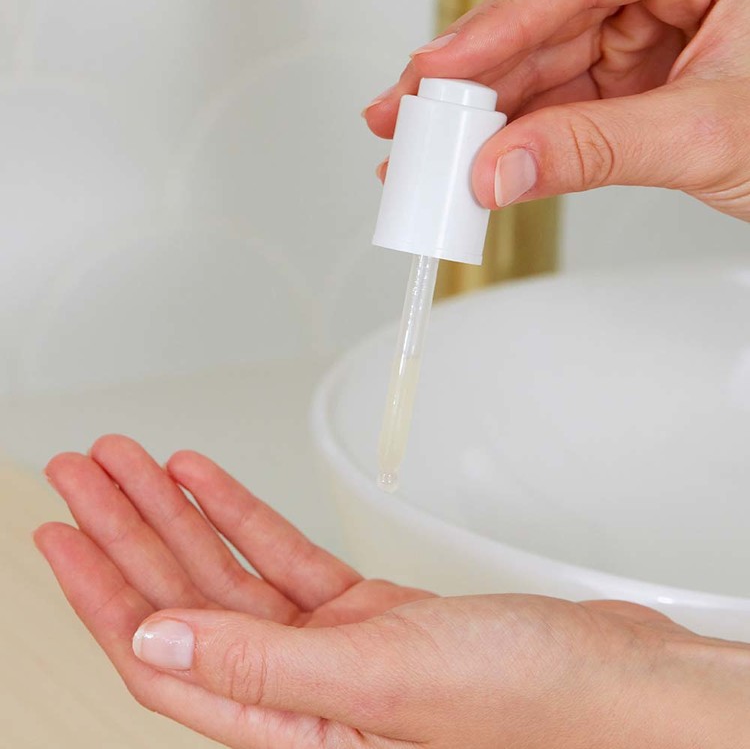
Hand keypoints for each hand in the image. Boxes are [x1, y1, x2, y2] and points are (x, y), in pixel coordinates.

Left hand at [36, 436, 749, 747]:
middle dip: (128, 531)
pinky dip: (243, 514)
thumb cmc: (523, 698)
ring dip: (178, 513)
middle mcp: (299, 687)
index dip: (102, 594)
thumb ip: (262, 666)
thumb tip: (155, 640)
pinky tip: (208, 482)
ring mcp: (330, 644)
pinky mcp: (363, 610)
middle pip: (185, 600)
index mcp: (289, 725)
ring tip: (133, 464)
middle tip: (85, 474)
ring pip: (230, 571)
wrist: (605, 672)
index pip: (162, 656)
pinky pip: (283, 557)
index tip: (62, 533)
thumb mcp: (380, 679)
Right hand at [364, 0, 749, 220]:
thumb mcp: (707, 135)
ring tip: (430, 155)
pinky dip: (524, 137)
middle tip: (405, 124)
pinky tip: (484, 158)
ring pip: (545, 71)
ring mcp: (648, 31)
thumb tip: (501, 171)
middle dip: (468, 87)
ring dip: (485, 119)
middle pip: (540, 29)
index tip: (427, 80)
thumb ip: (594, 151)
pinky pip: (565, 103)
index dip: (486, 37)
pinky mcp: (638, 77)